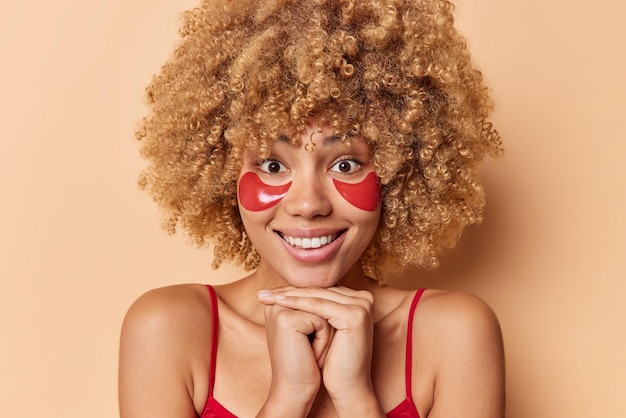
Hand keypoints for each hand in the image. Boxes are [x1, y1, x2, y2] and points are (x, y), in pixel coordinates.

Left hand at [258, 286, 379, 409]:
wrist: (347, 386)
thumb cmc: (333, 360)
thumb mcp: (323, 328)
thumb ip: (315, 307)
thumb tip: (289, 289)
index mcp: (359, 298)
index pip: (321, 289)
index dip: (295, 291)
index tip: (269, 293)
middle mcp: (364, 298)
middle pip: (319, 291)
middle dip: (289, 292)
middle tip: (263, 294)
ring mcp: (362, 305)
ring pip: (317, 296)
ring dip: (290, 296)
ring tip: (267, 297)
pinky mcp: (354, 315)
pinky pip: (319, 306)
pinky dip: (297, 303)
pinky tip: (279, 302)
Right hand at [258, 294, 332, 415]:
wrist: (295, 390)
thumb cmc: (307, 362)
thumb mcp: (312, 329)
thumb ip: (316, 306)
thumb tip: (338, 285)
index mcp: (278, 302)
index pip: (317, 297)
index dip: (325, 320)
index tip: (314, 342)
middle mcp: (276, 302)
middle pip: (322, 302)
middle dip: (326, 328)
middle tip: (313, 351)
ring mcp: (279, 308)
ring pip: (324, 310)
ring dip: (326, 335)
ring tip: (312, 354)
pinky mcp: (286, 319)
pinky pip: (322, 322)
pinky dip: (324, 342)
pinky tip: (311, 357)